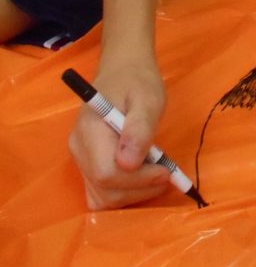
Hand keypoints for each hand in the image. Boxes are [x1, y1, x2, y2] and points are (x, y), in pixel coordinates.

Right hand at [67, 56, 169, 209]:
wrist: (123, 69)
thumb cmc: (137, 80)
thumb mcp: (148, 98)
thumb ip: (139, 129)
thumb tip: (129, 164)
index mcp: (90, 131)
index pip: (107, 173)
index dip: (139, 180)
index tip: (166, 170)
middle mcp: (79, 148)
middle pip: (103, 190)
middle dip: (139, 190)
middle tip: (166, 172)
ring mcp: (80, 157)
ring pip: (101, 197)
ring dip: (133, 194)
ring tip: (155, 172)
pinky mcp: (87, 163)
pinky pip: (101, 191)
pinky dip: (124, 191)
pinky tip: (143, 175)